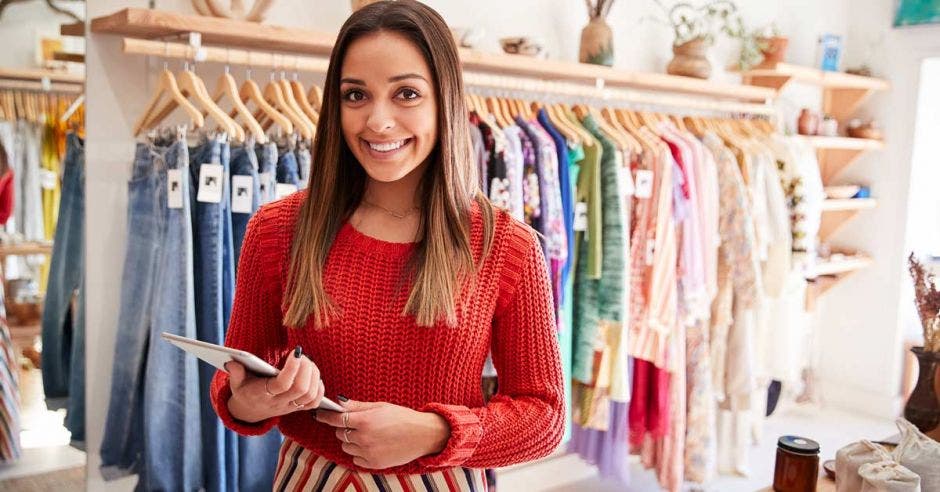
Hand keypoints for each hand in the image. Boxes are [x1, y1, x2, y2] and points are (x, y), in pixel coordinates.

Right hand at [226, 346, 324, 422]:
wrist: (250, 411)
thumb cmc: (245, 391)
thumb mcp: (236, 383)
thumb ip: (235, 373)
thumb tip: (232, 362)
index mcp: (263, 395)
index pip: (282, 384)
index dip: (292, 368)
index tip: (296, 352)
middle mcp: (279, 403)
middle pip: (301, 389)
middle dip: (307, 369)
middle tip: (304, 356)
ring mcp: (290, 407)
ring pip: (310, 395)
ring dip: (314, 376)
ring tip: (309, 363)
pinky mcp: (298, 408)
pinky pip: (314, 402)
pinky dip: (319, 389)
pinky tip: (315, 376)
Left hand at [315, 399, 450, 469]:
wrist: (422, 435)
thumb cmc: (402, 417)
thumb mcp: (380, 406)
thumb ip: (357, 406)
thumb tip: (339, 402)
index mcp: (364, 421)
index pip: (336, 419)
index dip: (325, 416)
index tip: (318, 414)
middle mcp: (363, 438)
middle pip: (340, 434)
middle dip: (344, 428)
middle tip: (357, 423)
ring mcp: (368, 453)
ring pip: (346, 447)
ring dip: (351, 441)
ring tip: (367, 434)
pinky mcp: (373, 464)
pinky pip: (356, 458)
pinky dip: (359, 452)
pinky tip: (372, 444)